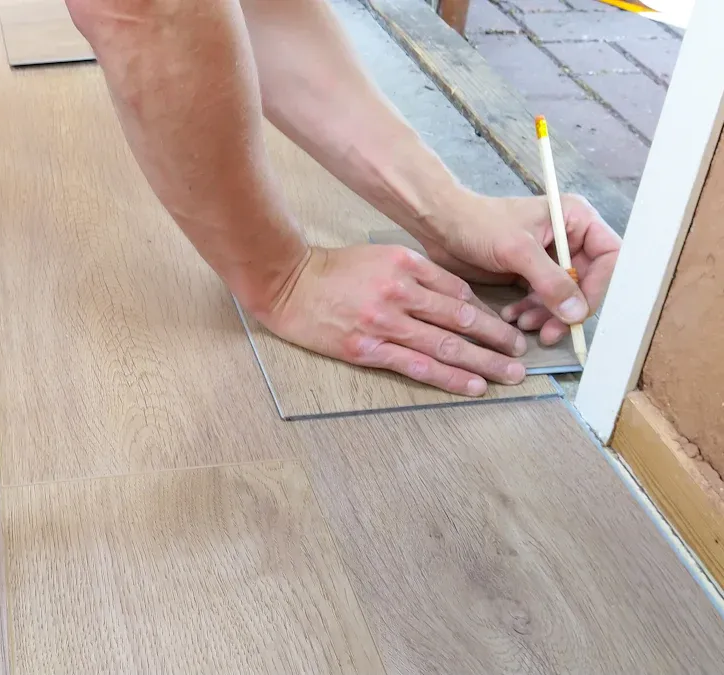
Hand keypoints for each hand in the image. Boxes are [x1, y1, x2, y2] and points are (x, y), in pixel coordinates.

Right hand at [258, 245, 528, 395]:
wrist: (287, 284)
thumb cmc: (333, 270)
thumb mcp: (380, 256)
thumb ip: (417, 274)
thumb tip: (457, 300)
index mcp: (406, 265)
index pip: (458, 292)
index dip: (487, 313)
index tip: (506, 328)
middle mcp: (399, 292)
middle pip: (460, 319)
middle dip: (496, 339)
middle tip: (520, 355)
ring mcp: (383, 322)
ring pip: (445, 344)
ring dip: (483, 362)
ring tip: (509, 375)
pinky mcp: (367, 348)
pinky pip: (417, 366)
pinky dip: (449, 377)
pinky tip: (472, 385)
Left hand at [414, 193, 620, 345]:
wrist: (441, 225)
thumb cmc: (478, 224)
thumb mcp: (518, 251)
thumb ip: (551, 281)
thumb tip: (577, 313)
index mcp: (575, 219)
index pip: (609, 257)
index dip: (599, 286)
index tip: (579, 312)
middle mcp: (569, 238)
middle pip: (587, 282)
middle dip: (567, 309)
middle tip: (549, 332)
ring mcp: (550, 258)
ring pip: (563, 296)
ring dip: (547, 315)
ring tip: (522, 324)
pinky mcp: (530, 273)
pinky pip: (542, 300)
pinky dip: (531, 312)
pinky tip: (513, 317)